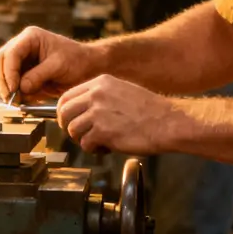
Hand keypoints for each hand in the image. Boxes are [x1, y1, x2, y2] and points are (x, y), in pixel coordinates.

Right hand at [0, 26, 101, 101]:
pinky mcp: (24, 73)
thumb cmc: (76, 60)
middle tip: (9, 97)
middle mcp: (22, 46)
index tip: (14, 89)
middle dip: (2, 80)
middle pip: (0, 61)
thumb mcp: (58, 66)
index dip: (9, 72)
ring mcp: (21, 60)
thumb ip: (38, 76)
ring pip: (2, 72)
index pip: (11, 53)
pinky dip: (14, 93)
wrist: (87, 68)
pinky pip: (12, 83)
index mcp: (30, 37)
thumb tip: (21, 88)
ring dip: (6, 88)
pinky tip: (22, 100)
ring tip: (16, 101)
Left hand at [57, 75, 177, 153]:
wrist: (168, 122)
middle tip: (80, 135)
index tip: (69, 121)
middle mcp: (97, 95)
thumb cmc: (150, 110)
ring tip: (99, 142)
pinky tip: (108, 147)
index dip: (65, 112)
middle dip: (68, 127)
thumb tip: (82, 109)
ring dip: (83, 140)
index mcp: (100, 83)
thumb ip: (100, 96)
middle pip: (64, 113)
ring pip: (73, 130)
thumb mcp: (122, 91)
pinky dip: (94, 150)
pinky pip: (86, 144)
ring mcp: (99, 113)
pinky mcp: (104, 132)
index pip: (67, 96)